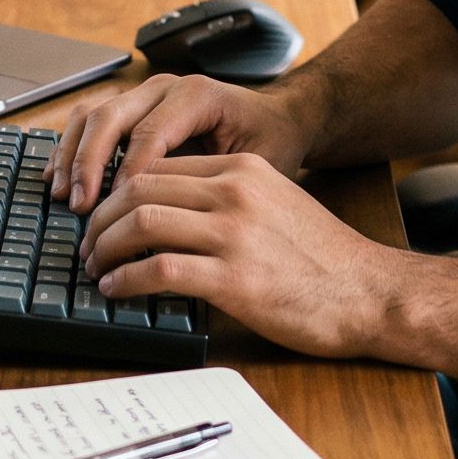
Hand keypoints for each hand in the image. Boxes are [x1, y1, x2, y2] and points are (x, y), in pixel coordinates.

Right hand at [47, 73, 311, 211]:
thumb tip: (173, 220)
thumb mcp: (255, 163)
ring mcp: (145, 93)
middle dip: (89, 163)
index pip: (148, 134)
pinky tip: (59, 178)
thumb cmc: (270, 143)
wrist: (278, 118)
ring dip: (72, 155)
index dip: (125, 174)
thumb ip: (214, 182)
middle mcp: (165, 88)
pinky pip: (90, 119)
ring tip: (63, 195)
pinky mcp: (132, 106)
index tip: (112, 211)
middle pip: (110, 117)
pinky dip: (70, 147)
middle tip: (80, 205)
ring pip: (93, 114)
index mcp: (196, 96)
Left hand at [79, 153, 397, 359]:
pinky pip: (158, 270)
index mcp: (243, 170)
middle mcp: (235, 192)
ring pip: (141, 222)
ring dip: (105, 246)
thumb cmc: (326, 259)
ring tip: (95, 267)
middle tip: (87, 242)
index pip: (158, 165)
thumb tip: (173, 214)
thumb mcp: (277, 204)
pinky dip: (126, 279)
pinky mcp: (233, 279)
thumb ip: (230, 199)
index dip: (118, 190)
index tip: (104, 215)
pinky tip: (117, 289)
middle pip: (139, 187)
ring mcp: (233, 234)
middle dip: (101, 216)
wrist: (370, 293)